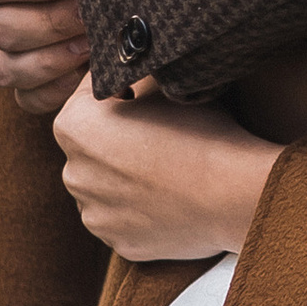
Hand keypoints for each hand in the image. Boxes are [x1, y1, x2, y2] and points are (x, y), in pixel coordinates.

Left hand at [53, 76, 279, 262]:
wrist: (233, 194)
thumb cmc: (200, 131)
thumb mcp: (163, 84)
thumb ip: (136, 73)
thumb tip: (132, 62)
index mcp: (73, 126)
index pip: (88, 93)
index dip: (120, 85)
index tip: (143, 87)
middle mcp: (73, 173)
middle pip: (92, 142)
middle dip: (118, 132)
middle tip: (159, 126)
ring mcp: (94, 214)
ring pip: (105, 183)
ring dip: (125, 173)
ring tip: (167, 163)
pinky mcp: (119, 243)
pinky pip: (124, 217)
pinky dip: (141, 206)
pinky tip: (170, 194)